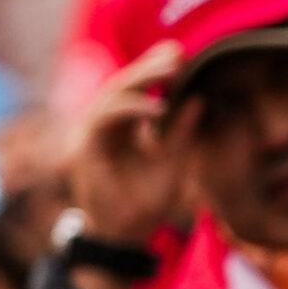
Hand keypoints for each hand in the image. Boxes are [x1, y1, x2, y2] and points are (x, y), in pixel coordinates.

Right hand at [68, 42, 195, 246]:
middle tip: (178, 52)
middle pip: (123, 84)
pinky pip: (105, 118)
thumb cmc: (146, 203)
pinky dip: (131, 109)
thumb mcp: (174, 161)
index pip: (136, 88)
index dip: (155, 68)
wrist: (125, 236)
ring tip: (172, 70)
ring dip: (140, 79)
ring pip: (112, 95)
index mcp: (122, 126)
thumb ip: (183, 130)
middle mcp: (104, 126)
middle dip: (149, 66)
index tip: (183, 54)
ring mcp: (92, 135)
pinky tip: (158, 108)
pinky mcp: (87, 148)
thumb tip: (200, 98)